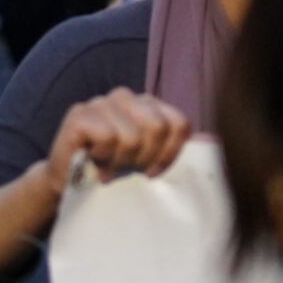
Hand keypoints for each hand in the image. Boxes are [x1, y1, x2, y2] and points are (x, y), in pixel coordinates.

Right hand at [49, 89, 193, 188]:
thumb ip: (175, 148)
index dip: (170, 153)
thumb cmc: (114, 173)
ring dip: (120, 162)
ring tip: (110, 167)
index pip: (179, 123)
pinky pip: (107, 136)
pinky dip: (103, 157)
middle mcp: (126, 97)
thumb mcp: (149, 161)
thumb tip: (214, 142)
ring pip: (131, 136)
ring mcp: (101, 102)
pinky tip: (94, 162)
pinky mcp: (79, 114)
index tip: (154, 172)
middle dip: (144, 157)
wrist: (69, 186)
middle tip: (128, 169)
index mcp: (148, 105)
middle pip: (156, 127)